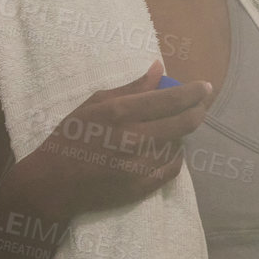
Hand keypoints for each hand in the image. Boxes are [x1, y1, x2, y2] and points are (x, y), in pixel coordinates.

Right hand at [14, 60, 214, 224]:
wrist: (53, 184)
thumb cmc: (70, 138)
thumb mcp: (94, 104)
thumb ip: (131, 88)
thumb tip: (159, 70)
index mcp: (120, 113)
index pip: (171, 100)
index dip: (194, 92)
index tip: (205, 87)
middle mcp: (134, 139)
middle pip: (184, 122)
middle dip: (199, 110)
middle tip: (202, 104)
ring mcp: (140, 166)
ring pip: (180, 144)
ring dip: (181, 134)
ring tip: (173, 126)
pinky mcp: (142, 187)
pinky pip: (173, 168)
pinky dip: (176, 156)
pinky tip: (169, 149)